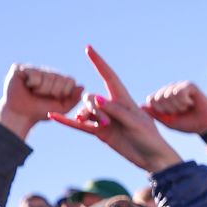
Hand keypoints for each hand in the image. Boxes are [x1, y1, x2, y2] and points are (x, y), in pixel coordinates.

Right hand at [0, 64, 82, 138]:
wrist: (21, 115)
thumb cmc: (41, 111)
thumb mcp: (62, 108)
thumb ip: (74, 99)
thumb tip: (82, 86)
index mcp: (58, 80)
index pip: (70, 80)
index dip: (63, 92)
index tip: (54, 98)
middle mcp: (47, 72)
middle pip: (59, 78)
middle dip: (52, 91)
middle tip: (41, 96)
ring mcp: (35, 68)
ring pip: (48, 75)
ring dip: (41, 89)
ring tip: (33, 92)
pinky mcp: (21, 67)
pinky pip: (35, 73)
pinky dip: (32, 83)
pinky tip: (26, 86)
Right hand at [47, 47, 183, 172]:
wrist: (152, 159)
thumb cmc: (149, 139)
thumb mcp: (135, 123)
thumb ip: (116, 111)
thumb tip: (97, 99)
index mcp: (124, 100)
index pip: (109, 77)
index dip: (99, 62)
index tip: (88, 48)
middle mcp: (113, 107)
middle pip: (92, 98)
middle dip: (93, 107)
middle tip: (105, 122)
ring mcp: (105, 120)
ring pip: (86, 111)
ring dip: (87, 117)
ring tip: (99, 126)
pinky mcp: (101, 133)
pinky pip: (81, 126)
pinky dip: (68, 121)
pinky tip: (53, 116)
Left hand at [143, 81, 206, 135]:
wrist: (205, 127)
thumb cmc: (187, 124)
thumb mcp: (169, 122)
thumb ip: (155, 114)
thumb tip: (140, 106)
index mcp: (164, 97)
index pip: (151, 99)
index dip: (160, 110)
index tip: (171, 116)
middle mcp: (170, 89)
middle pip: (159, 97)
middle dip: (169, 109)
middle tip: (181, 112)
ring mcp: (180, 86)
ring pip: (169, 94)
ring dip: (178, 106)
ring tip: (187, 108)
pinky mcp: (190, 85)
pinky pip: (179, 91)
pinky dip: (184, 101)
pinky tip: (191, 103)